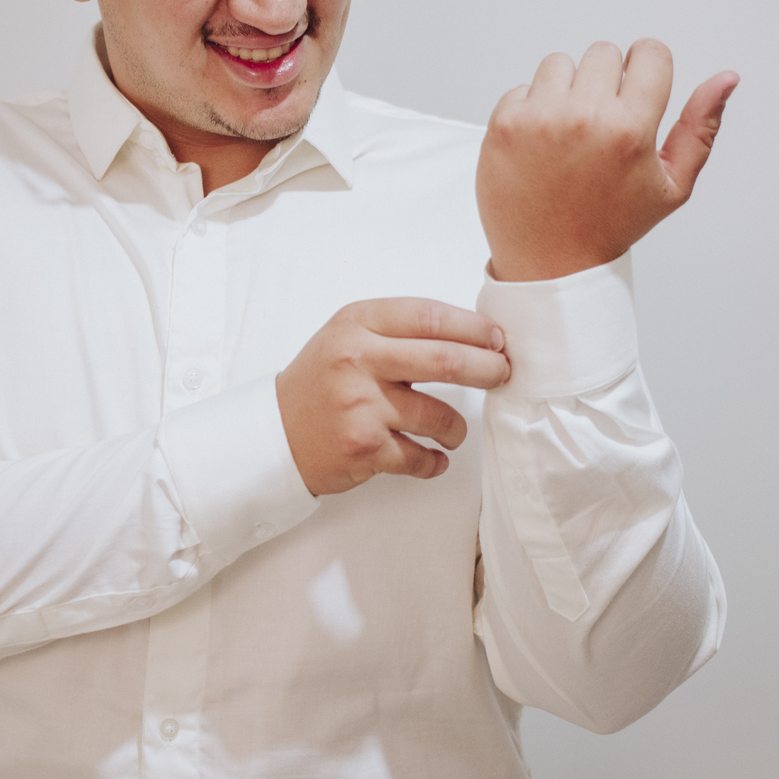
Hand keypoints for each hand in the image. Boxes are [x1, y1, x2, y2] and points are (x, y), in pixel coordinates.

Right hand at [276, 300, 510, 495]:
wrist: (276, 434)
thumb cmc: (324, 382)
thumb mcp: (350, 337)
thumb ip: (400, 331)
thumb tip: (474, 335)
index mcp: (358, 323)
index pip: (430, 317)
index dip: (474, 327)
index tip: (496, 339)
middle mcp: (358, 360)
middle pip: (445, 360)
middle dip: (487, 368)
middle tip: (501, 375)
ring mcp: (360, 406)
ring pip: (439, 416)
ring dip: (456, 429)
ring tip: (452, 432)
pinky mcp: (363, 448)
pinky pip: (420, 457)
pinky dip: (434, 462)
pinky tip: (432, 458)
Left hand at [476, 39, 738, 282]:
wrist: (549, 262)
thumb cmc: (612, 224)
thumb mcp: (672, 185)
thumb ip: (701, 127)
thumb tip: (727, 78)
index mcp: (630, 129)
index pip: (650, 53)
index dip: (647, 71)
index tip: (637, 94)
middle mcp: (583, 117)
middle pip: (604, 53)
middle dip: (606, 81)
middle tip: (600, 126)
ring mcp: (538, 119)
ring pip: (560, 63)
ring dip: (566, 89)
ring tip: (569, 134)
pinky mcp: (503, 125)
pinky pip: (523, 87)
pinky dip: (531, 108)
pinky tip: (541, 145)